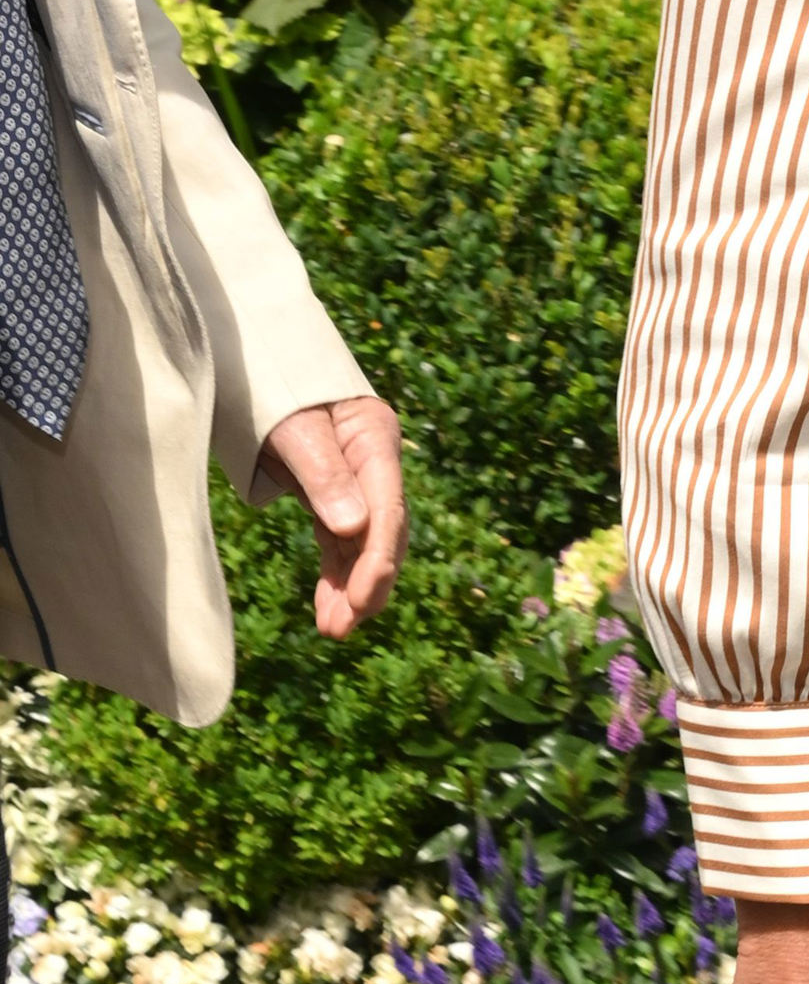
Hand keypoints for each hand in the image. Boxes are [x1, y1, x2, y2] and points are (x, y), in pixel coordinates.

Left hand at [261, 395, 405, 635]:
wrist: (248, 352)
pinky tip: (328, 608)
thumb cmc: (268, 378)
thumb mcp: (290, 423)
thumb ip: (322, 472)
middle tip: (340, 629)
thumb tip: (351, 528)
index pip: (386, 511)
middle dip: (365, 585)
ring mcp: (354, 480)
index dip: (378, 560)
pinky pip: (339, 541)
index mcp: (374, 439)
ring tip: (332, 631)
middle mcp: (372, 462)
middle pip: (382, 533)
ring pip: (361, 544)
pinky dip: (335, 574)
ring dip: (350, 589)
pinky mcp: (330, 492)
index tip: (362, 600)